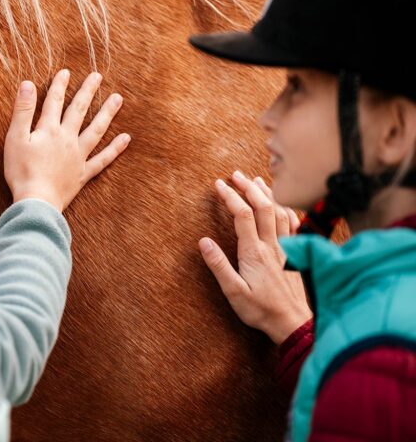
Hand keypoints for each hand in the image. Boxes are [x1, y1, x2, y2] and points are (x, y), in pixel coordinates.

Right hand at [4, 69, 129, 211]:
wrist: (36, 201)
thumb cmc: (21, 171)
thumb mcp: (14, 138)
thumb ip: (22, 111)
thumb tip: (27, 84)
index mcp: (49, 130)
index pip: (54, 101)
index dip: (59, 85)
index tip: (66, 72)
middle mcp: (67, 139)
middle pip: (79, 110)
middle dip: (88, 92)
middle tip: (98, 76)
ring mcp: (78, 156)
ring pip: (96, 130)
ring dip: (107, 113)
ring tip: (118, 98)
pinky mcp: (83, 173)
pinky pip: (103, 159)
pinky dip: (115, 149)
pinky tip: (126, 139)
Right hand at [199, 171, 311, 344]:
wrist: (293, 323)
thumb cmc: (261, 310)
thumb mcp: (233, 292)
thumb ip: (219, 265)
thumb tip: (203, 241)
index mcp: (254, 252)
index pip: (241, 215)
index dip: (230, 196)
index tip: (218, 184)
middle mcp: (272, 245)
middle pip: (262, 207)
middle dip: (248, 187)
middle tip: (235, 174)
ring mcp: (286, 248)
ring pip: (279, 212)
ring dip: (267, 193)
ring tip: (256, 180)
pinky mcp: (294, 254)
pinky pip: (293, 224)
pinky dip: (286, 209)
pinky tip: (282, 204)